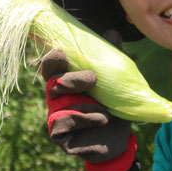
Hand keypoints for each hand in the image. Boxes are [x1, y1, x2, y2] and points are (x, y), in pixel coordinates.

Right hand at [41, 48, 135, 170]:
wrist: (120, 138)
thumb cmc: (112, 104)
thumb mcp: (113, 79)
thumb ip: (110, 58)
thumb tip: (111, 32)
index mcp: (65, 79)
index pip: (51, 65)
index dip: (53, 59)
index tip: (63, 53)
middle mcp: (56, 98)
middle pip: (53, 83)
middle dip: (72, 79)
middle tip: (94, 78)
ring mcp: (56, 118)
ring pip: (61, 106)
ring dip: (85, 107)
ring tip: (106, 112)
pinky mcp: (60, 139)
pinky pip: (66, 127)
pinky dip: (86, 123)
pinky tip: (102, 122)